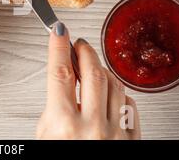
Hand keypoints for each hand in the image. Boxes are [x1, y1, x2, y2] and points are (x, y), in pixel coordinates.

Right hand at [36, 23, 140, 139]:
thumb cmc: (61, 159)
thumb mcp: (45, 136)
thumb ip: (54, 107)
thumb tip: (64, 82)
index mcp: (65, 125)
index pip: (60, 73)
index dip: (58, 47)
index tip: (58, 31)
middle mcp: (92, 127)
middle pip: (92, 72)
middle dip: (84, 51)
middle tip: (79, 45)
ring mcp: (115, 133)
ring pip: (114, 84)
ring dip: (101, 71)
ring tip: (92, 71)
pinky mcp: (132, 139)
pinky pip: (129, 104)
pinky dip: (117, 94)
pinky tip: (107, 96)